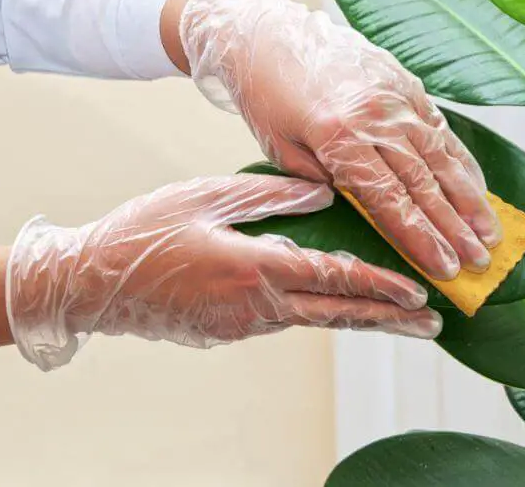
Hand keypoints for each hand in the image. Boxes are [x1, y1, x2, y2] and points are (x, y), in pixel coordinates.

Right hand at [5, 174, 439, 370]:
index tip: (418, 293)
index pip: (333, 278)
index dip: (380, 286)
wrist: (91, 283)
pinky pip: (285, 320)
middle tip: (432, 323)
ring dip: (359, 318)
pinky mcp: (228, 331)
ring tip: (398, 318)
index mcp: (254, 268)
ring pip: (315, 320)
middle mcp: (256, 305)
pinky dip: (319, 314)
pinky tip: (335, 306)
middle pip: (337, 314)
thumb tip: (325, 193)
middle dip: (389, 318)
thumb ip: (270, 197)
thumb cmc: (144, 232)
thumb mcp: (205, 197)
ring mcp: (242, 324)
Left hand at [178, 0, 501, 279]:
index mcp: (339, 135)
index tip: (445, 268)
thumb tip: (368, 207)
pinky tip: (477, 185)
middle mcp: (375, 115)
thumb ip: (326, 180)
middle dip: (454, 228)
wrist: (266, 31)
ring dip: (470, 198)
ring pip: (441, 155)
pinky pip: (440, 126)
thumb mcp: (281, 148)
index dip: (421, 238)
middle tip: (480, 261)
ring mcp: (395, 94)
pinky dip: (461, 159)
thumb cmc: (265, 94)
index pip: (390, 200)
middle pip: (424, 182)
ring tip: (490, 232)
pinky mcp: (404, 80)